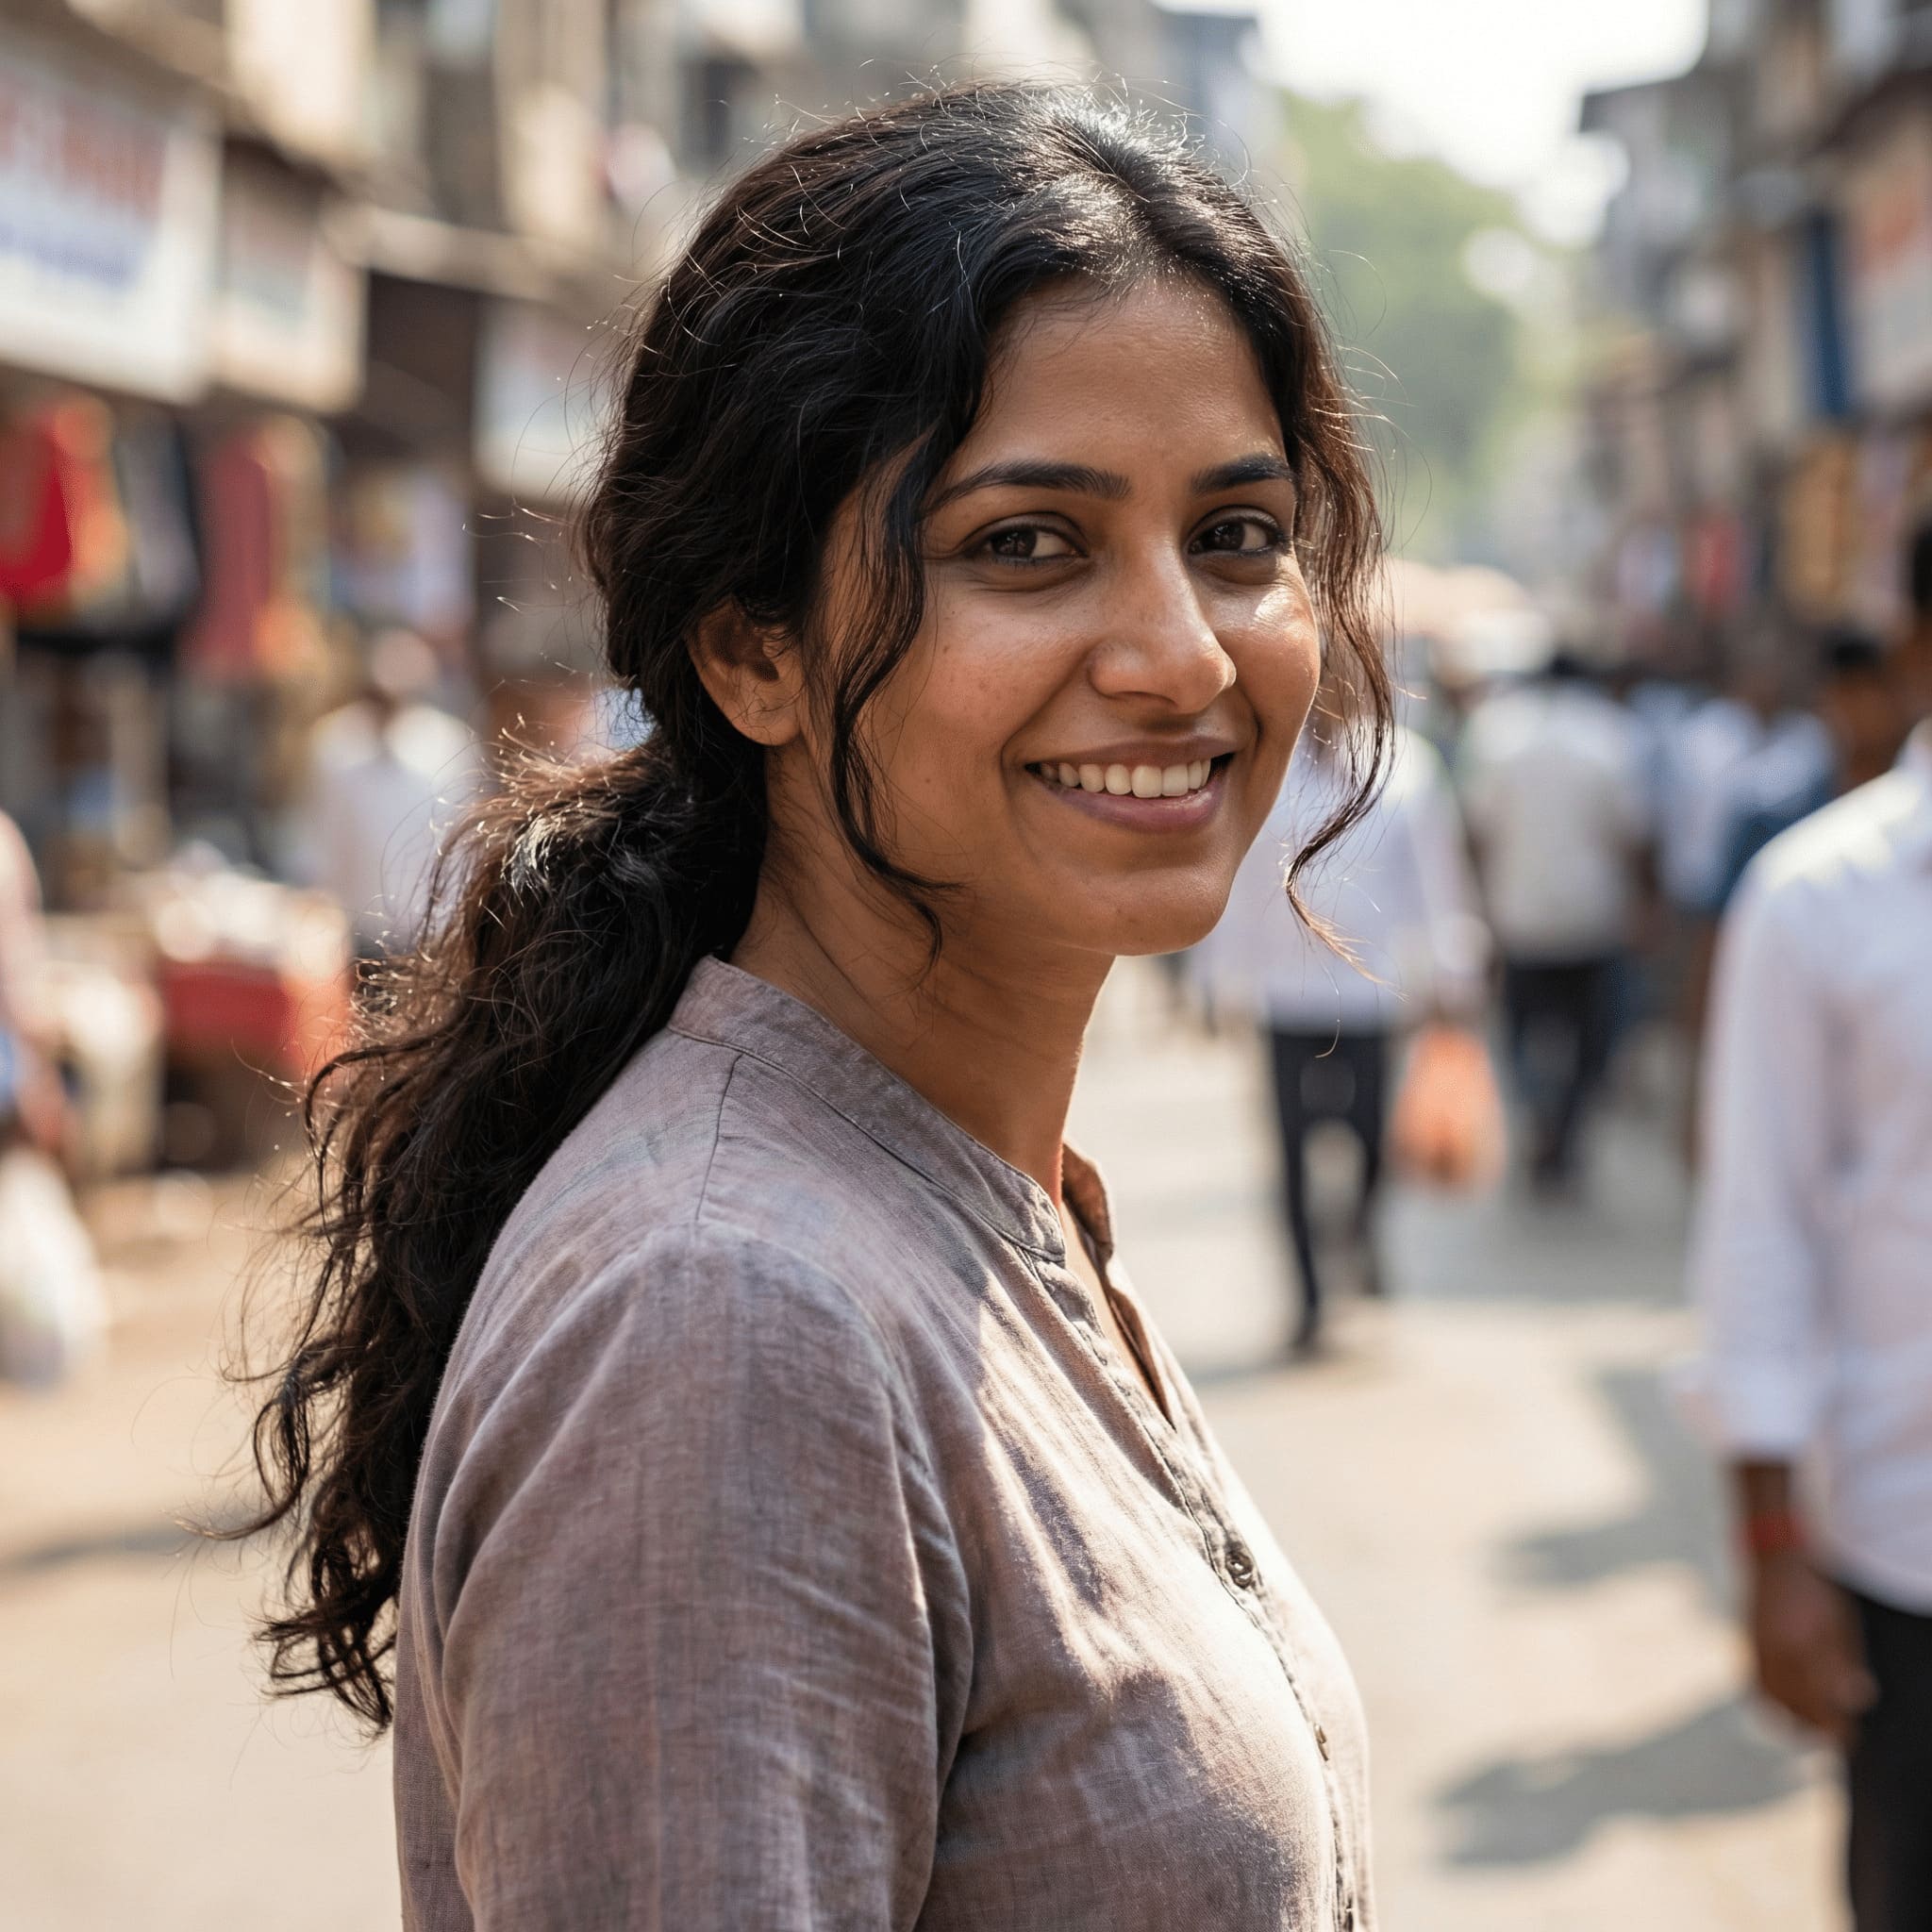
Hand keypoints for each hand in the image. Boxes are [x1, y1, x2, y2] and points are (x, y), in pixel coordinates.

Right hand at [1745, 1551, 1875, 1747]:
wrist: (1776, 1558)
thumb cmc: (1815, 1590)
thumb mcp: (1840, 1625)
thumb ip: (1845, 1663)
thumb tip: (1857, 1699)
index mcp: (1802, 1648)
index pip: (1820, 1703)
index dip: (1835, 1727)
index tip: (1848, 1739)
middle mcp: (1776, 1653)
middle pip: (1795, 1708)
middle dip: (1816, 1727)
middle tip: (1835, 1735)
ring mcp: (1758, 1649)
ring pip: (1772, 1701)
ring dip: (1793, 1717)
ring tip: (1811, 1726)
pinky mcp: (1750, 1646)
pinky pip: (1757, 1686)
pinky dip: (1772, 1702)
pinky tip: (1786, 1706)